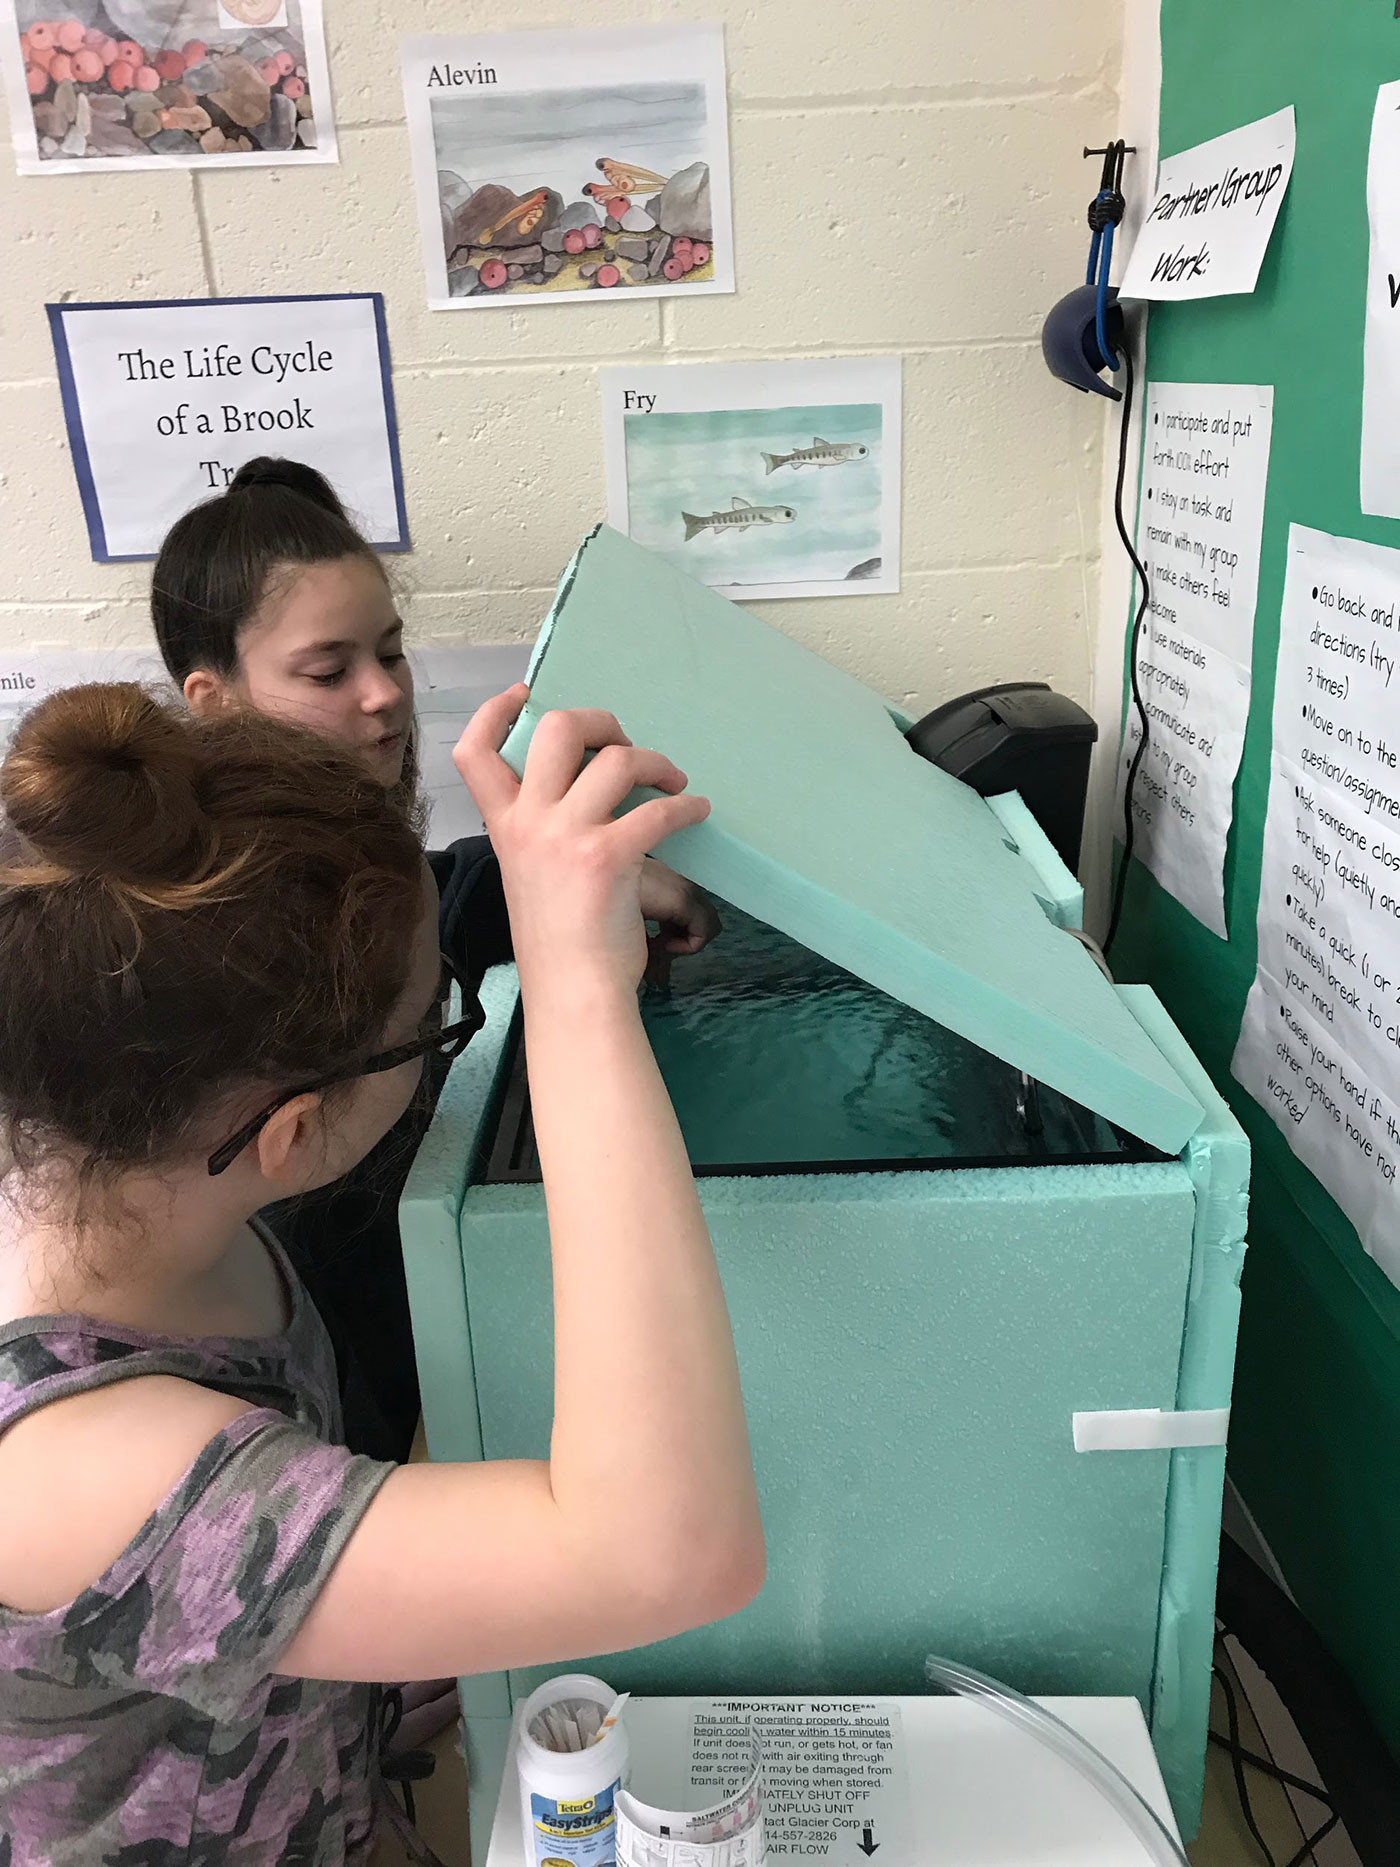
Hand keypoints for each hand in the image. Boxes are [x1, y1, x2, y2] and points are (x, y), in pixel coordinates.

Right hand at [453, 685, 709, 1004]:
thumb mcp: (532, 875)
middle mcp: (527, 822)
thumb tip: (593, 798)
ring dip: (655, 763)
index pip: (475, 753)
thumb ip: (545, 833)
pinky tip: (697, 812)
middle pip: (555, 730)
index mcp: (503, 826)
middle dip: (600, 722)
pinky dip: (686, 805)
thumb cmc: (559, 943)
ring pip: (616, 759)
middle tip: (624, 742)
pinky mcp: (607, 856)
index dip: (496, 712)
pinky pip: (657, 809)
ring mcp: (564, 836)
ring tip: (674, 782)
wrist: (573, 992)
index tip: (524, 694)